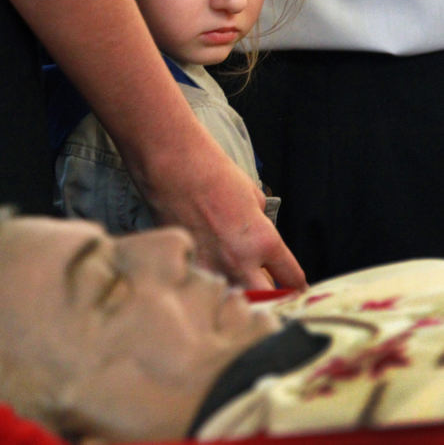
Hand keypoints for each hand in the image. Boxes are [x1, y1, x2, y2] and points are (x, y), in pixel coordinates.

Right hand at [137, 129, 306, 290]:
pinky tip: (207, 276)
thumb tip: (260, 240)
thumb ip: (261, 226)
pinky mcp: (186, 266)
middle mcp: (239, 262)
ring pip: (232, 299)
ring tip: (235, 285)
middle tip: (267, 292)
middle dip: (270, 298)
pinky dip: (209, 284)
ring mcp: (210, 267)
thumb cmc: (212, 173)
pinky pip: (205, 285)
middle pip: (266, 301)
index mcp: (263, 241)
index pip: (291, 279)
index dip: (295, 284)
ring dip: (237, 294)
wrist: (173, 166)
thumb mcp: (253, 197)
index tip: (292, 286)